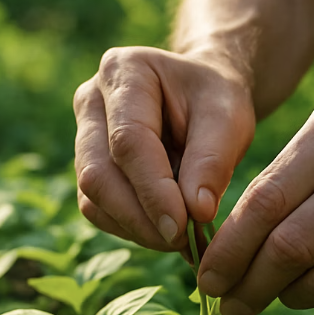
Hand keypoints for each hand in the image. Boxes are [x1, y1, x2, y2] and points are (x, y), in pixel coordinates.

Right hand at [73, 47, 254, 250]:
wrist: (203, 96)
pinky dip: (132, 228)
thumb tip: (196, 213)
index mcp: (124, 72)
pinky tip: (165, 230)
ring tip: (180, 238)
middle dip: (140, 217)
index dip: (152, 190)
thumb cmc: (216, 101)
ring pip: (93, 198)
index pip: (128, 141)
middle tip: (182, 242)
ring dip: (136, 228)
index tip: (182, 227)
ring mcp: (84, 136)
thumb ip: (213, 160)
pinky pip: (99, 210)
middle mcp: (91, 101)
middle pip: (98, 173)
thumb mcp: (229, 118)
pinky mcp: (89, 167)